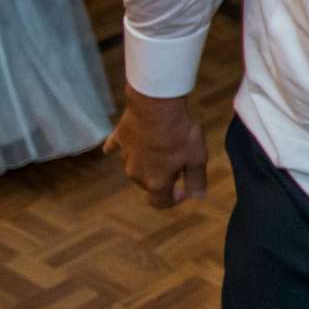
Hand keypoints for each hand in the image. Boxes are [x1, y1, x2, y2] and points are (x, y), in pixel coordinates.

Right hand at [104, 92, 206, 209]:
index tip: (183, 190)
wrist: (157, 106)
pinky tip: (109, 149)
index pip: (160, 202)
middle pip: (148, 183)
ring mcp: (125, 155)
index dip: (173, 200)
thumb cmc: (180, 134)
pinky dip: (116, 149)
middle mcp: (136, 173)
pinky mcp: (119, 137)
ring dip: (148, 162)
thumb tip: (198, 197)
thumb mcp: (197, 159)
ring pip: (136, 165)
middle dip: (163, 178)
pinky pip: (115, 147)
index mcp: (156, 181)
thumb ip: (196, 180)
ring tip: (164, 147)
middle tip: (179, 162)